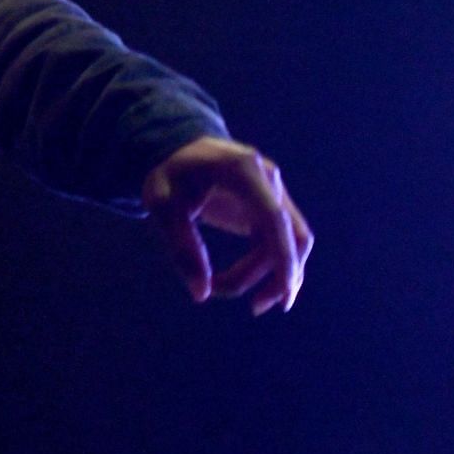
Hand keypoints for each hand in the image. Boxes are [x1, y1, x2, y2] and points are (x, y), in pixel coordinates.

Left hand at [141, 136, 313, 314]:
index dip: (284, 258)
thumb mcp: (162, 207)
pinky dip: (268, 262)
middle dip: (279, 276)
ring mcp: (273, 189)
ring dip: (273, 272)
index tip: (285, 295)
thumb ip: (181, 247)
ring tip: (236, 294)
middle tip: (253, 306)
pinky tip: (242, 280)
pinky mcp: (270, 203)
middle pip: (291, 234)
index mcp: (242, 171)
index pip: (274, 218)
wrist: (175, 146)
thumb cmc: (168, 175)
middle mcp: (267, 177)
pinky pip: (280, 238)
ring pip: (291, 240)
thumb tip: (201, 294)